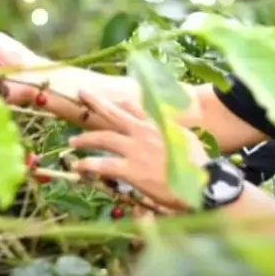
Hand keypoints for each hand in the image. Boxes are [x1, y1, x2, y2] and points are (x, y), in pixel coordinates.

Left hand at [69, 90, 210, 211]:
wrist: (202, 182)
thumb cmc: (196, 163)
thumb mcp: (182, 138)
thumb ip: (166, 127)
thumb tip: (159, 119)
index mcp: (156, 125)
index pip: (134, 108)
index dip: (118, 102)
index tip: (107, 97)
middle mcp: (143, 133)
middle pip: (113, 114)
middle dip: (96, 102)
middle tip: (82, 93)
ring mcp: (135, 150)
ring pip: (103, 139)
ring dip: (86, 139)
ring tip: (73, 142)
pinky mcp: (130, 170)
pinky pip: (103, 165)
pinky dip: (88, 164)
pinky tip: (78, 166)